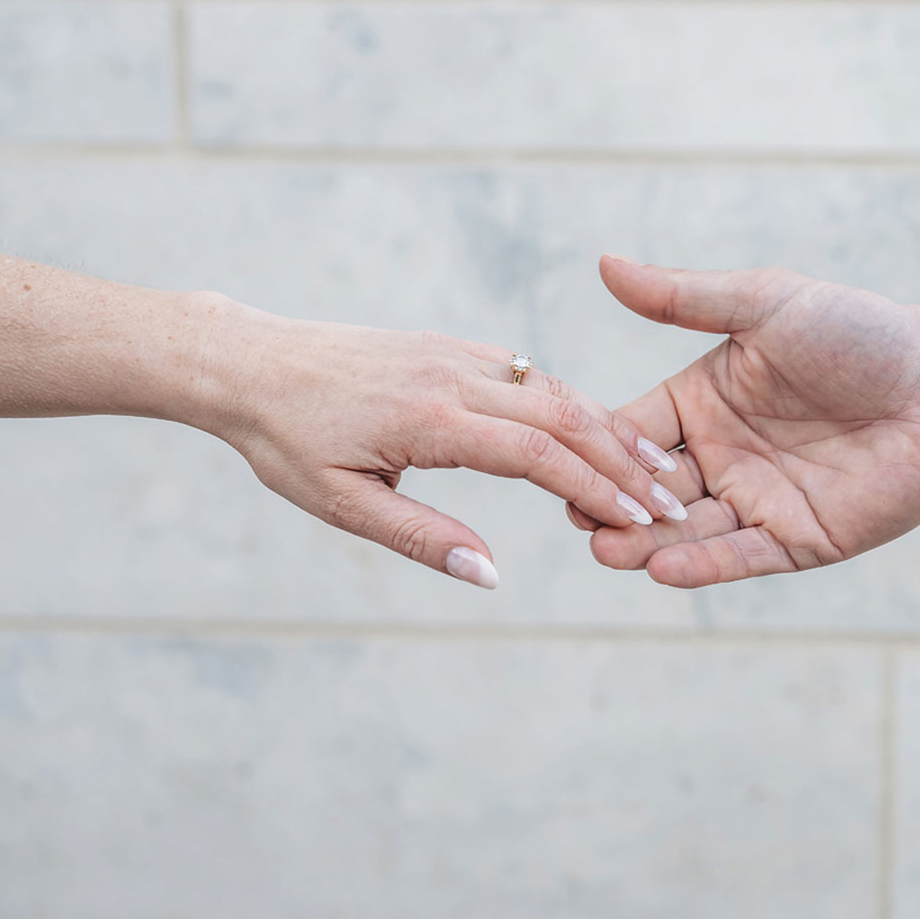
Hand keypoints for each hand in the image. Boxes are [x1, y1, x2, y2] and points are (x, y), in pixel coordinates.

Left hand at [189, 295, 682, 588]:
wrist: (248, 364)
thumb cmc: (286, 441)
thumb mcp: (341, 504)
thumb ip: (420, 537)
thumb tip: (490, 574)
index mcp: (431, 419)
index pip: (538, 455)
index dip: (597, 489)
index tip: (642, 519)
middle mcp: (455, 376)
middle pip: (564, 415)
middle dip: (624, 460)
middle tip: (672, 500)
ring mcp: (455, 353)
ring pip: (553, 387)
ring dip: (607, 426)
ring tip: (652, 466)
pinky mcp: (449, 345)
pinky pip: (526, 371)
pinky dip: (570, 400)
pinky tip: (596, 427)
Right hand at [581, 258, 919, 587]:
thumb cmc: (862, 333)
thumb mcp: (765, 305)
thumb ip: (683, 298)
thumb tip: (605, 263)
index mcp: (704, 401)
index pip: (632, 429)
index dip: (597, 444)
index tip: (554, 457)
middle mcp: (722, 455)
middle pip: (649, 488)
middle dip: (612, 503)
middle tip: (575, 515)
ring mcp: (758, 501)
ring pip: (686, 531)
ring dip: (645, 543)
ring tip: (606, 549)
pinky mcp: (799, 539)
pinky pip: (740, 556)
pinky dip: (702, 565)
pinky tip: (663, 567)